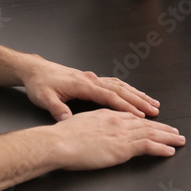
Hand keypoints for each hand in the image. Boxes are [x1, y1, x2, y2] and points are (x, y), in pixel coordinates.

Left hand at [19, 56, 161, 120]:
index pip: (109, 97)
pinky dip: (128, 89)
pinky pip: (115, 84)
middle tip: (155, 110)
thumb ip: (56, 109)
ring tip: (152, 102)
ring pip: (120, 85)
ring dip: (137, 94)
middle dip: (139, 100)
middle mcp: (91, 80)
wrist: (35, 70)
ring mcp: (93, 78)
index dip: (126, 107)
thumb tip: (66, 120)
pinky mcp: (91, 79)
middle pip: (120, 90)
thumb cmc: (40, 84)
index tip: (140, 116)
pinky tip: (134, 94)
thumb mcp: (44, 98)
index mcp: (82, 85)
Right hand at [50, 109, 184, 169]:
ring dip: (167, 137)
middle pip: (146, 123)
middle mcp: (118, 121)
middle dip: (163, 128)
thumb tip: (98, 130)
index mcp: (107, 114)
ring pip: (151, 133)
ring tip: (179, 140)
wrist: (59, 142)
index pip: (133, 117)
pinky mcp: (122, 147)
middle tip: (176, 132)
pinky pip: (147, 146)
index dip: (147, 121)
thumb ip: (94, 124)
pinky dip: (161, 148)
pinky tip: (169, 150)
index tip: (156, 123)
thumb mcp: (81, 123)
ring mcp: (121, 134)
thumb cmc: (63, 136)